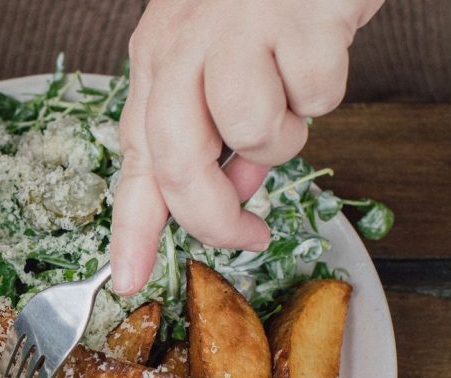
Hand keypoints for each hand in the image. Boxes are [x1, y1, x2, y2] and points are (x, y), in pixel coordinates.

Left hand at [110, 0, 382, 294]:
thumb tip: (233, 198)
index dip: (130, 227)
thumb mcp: (221, 65)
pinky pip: (315, 98)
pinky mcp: (298, 18)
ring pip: (255, 135)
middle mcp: (183, 45)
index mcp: (158, 61)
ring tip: (291, 89)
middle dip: (213, 217)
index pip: (135, 158)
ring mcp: (238, 29)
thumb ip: (217, 135)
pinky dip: (325, 91)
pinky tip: (317, 50)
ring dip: (285, 136)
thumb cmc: (264, 2)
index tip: (125, 277)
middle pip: (178, 165)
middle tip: (246, 234)